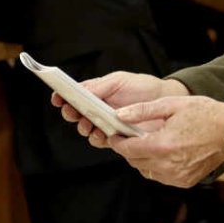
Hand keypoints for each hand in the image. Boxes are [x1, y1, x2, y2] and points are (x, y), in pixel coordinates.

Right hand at [54, 72, 188, 147]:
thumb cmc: (143, 88)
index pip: (75, 96)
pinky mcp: (117, 138)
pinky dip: (98, 138)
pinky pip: (101, 141)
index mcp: (97, 94)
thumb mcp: (120, 80)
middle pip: (76, 115)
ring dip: (83, 128)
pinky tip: (101, 133)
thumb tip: (80, 89)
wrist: (166, 101)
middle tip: (72, 111)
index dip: (63, 97)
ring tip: (89, 124)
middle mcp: (99, 110)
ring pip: (86, 130)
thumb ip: (99, 86)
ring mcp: (107, 125)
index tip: (57, 97)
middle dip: (71, 113)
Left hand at [109, 96, 223, 186]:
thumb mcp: (172, 105)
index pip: (127, 149)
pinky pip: (161, 176)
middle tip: (132, 136)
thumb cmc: (206, 114)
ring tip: (150, 143)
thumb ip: (143, 110)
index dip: (118, 142)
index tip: (115, 135)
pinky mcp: (184, 182)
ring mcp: (176, 176)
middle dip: (130, 149)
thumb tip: (120, 115)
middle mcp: (168, 165)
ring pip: (146, 170)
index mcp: (163, 145)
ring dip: (143, 158)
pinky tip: (165, 153)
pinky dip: (157, 166)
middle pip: (134, 161)